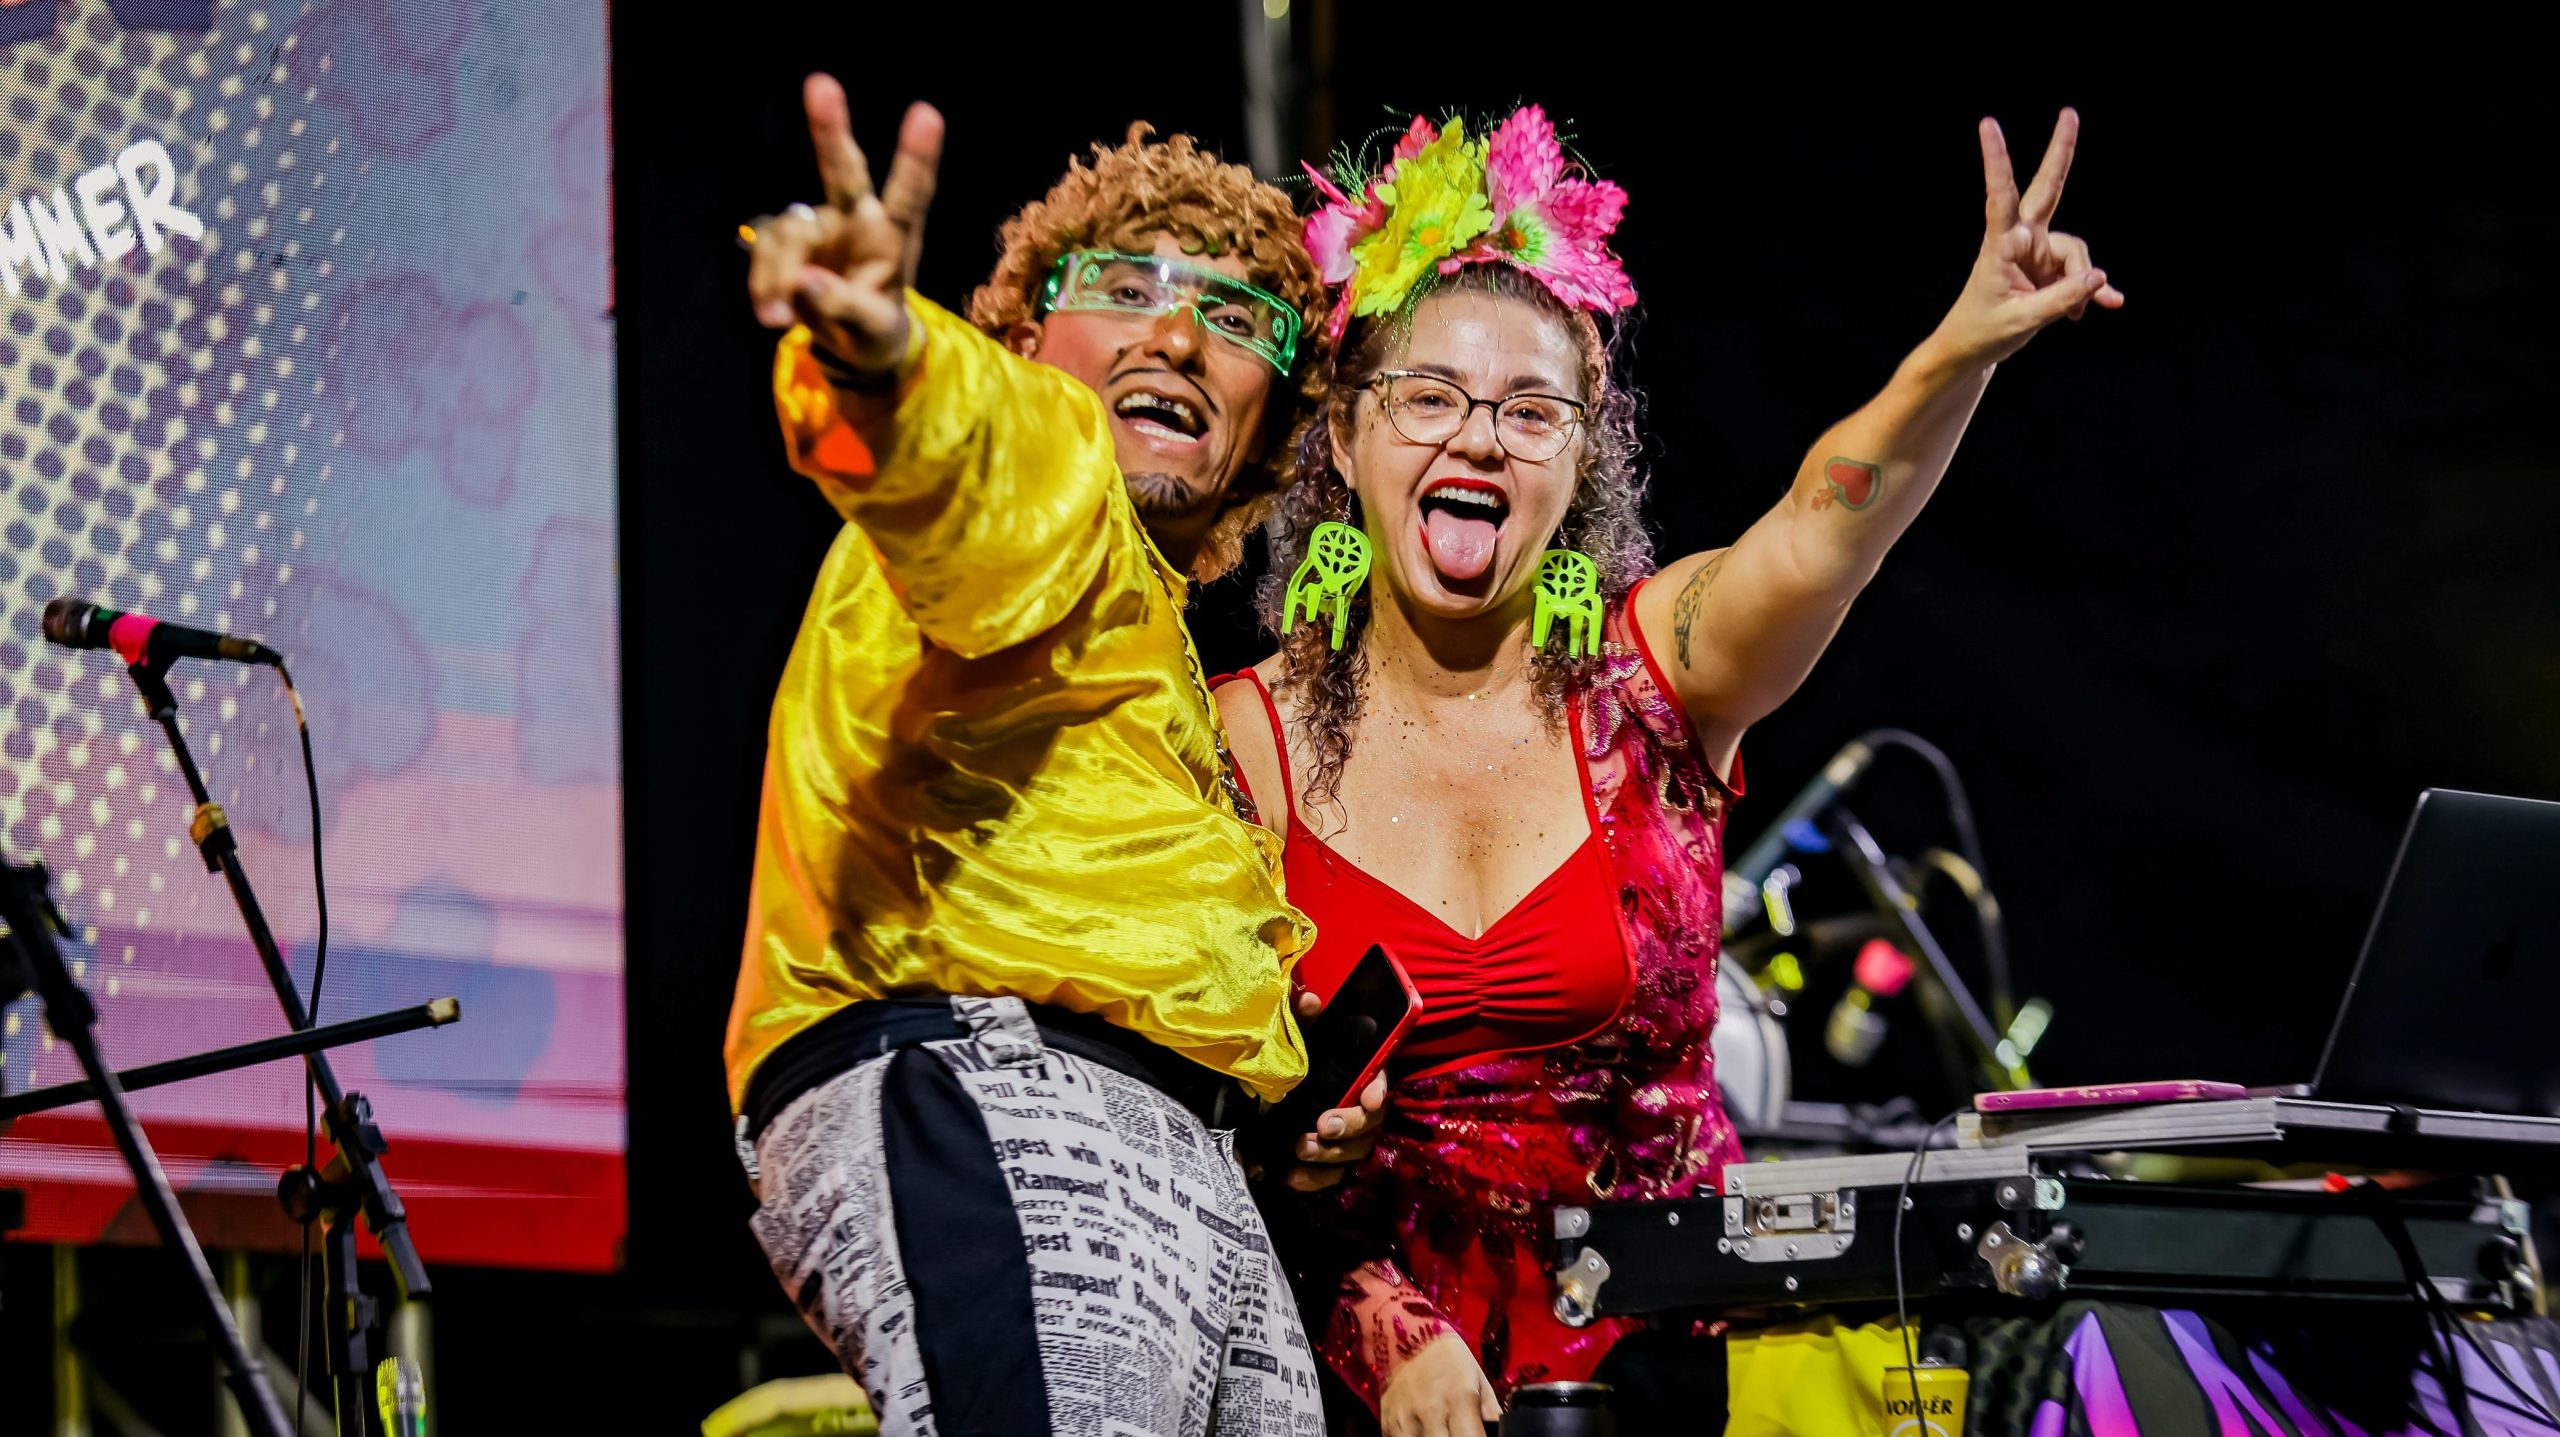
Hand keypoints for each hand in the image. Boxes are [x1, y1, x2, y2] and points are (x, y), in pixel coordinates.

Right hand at [745, 74, 943, 371]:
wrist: (852, 343)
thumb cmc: (875, 329)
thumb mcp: (873, 332)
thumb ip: (844, 308)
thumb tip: (802, 283)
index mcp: (895, 238)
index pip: (910, 195)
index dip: (916, 158)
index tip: (927, 114)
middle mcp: (857, 220)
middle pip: (844, 171)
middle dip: (830, 130)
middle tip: (820, 84)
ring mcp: (819, 227)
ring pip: (788, 234)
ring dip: (776, 275)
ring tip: (779, 317)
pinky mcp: (786, 241)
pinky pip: (765, 254)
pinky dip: (763, 285)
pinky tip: (772, 314)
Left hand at [1285, 987, 1387, 1191]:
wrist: (1253, 1096)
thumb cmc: (1284, 1059)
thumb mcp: (1289, 1036)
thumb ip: (1298, 1017)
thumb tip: (1310, 999)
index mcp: (1354, 1072)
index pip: (1379, 1078)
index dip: (1378, 1088)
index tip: (1367, 1099)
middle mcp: (1356, 1104)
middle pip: (1371, 1121)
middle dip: (1350, 1125)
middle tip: (1323, 1126)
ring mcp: (1345, 1134)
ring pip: (1355, 1151)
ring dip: (1331, 1154)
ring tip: (1301, 1149)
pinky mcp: (1328, 1159)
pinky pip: (1333, 1175)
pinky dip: (1314, 1179)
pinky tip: (1292, 1177)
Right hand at [1380, 1333, 1501, 1436]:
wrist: (1408, 1339)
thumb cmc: (1451, 1361)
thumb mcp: (1479, 1381)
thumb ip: (1492, 1413)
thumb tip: (1502, 1433)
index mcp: (1459, 1399)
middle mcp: (1430, 1412)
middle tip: (1459, 1433)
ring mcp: (1405, 1421)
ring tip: (1441, 1432)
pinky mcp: (1388, 1426)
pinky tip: (1423, 1432)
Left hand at [1932, 108, 2123, 369]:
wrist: (1973, 350)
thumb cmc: (1984, 331)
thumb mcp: (2022, 320)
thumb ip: (2061, 299)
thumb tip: (2100, 278)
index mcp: (2000, 244)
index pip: (1999, 195)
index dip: (1997, 160)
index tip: (1988, 125)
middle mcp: (2021, 240)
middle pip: (2047, 189)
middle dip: (2060, 152)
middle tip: (2070, 113)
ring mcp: (2039, 252)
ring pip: (2076, 252)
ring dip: (2081, 283)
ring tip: (2073, 315)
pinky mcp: (2052, 270)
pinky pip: (2082, 274)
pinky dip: (2091, 291)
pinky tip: (2108, 304)